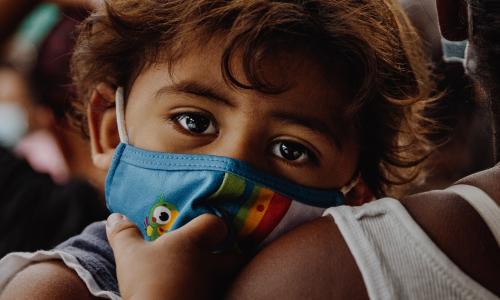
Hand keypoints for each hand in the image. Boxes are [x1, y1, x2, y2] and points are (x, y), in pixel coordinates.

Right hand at [106, 213, 243, 299]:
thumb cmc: (146, 280)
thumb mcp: (128, 254)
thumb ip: (124, 233)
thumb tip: (114, 217)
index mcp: (193, 243)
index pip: (216, 224)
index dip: (213, 223)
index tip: (206, 225)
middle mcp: (209, 264)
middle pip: (235, 255)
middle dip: (230, 253)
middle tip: (220, 251)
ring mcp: (212, 288)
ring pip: (226, 278)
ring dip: (217, 275)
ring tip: (202, 275)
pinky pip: (214, 295)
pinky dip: (206, 293)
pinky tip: (193, 293)